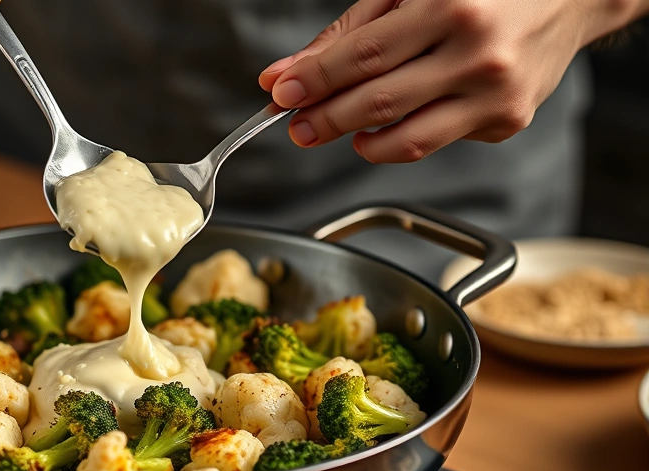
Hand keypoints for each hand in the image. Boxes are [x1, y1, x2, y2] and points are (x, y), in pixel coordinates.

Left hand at [259, 0, 647, 162]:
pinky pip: (435, 141)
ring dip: (357, 142)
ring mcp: (496, 96)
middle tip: (296, 124)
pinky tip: (394, 118)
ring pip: (405, 141)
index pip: (363, 57)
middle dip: (324, 119)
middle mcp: (478, 56)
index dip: (314, 80)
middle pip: (378, 103)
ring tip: (335, 128)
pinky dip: (402, 135)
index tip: (280, 93)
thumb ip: (349, 33)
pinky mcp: (507, 123)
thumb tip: (289, 73)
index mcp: (452, 8)